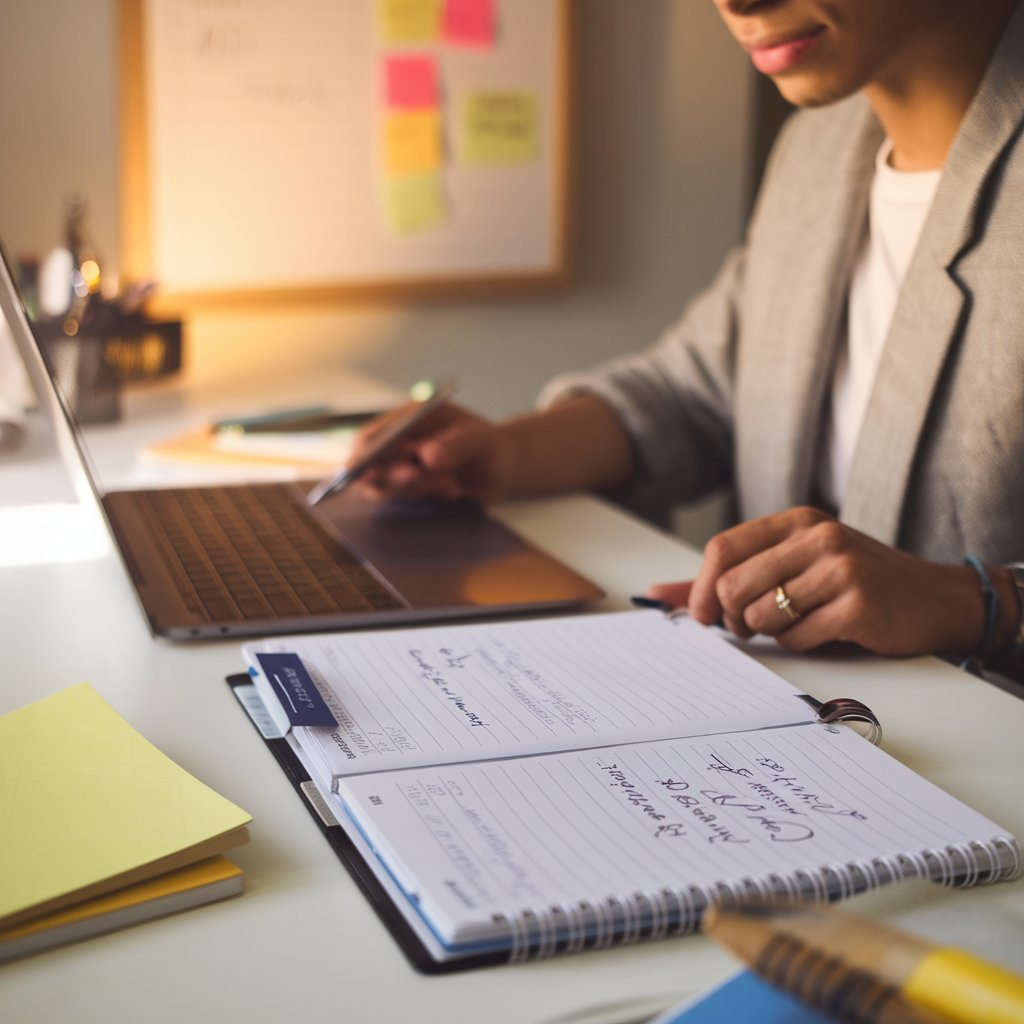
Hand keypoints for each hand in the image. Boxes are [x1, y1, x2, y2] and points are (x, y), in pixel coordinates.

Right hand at [350, 403, 515, 502]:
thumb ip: (456, 446)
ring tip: (452, 483)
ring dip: (418, 486)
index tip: (367, 471)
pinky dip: (430, 494)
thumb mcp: (480, 440)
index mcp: (409, 417)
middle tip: (417, 475)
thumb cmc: (490, 445)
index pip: (374, 435)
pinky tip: (454, 488)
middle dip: (391, 475)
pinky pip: (408, 497)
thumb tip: (426, 457)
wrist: (501, 469)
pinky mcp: (412, 488)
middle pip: (372, 464)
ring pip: (388, 485)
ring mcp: (404, 466)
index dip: (364, 454)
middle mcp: (400, 441)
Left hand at [646, 507, 996, 658]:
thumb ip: (732, 575)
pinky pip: (796, 637)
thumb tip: (656, 595)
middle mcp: (817, 536)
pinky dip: (799, 644)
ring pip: (761, 614)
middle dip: (731, 617)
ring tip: (793, 625)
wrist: (937, 599)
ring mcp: (840, 569)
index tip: (700, 614)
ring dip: (767, 632)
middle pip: (734, 584)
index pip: (723, 547)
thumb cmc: (855, 583)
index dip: (700, 587)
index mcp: (797, 521)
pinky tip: (823, 632)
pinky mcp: (857, 605)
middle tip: (748, 627)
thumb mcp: (797, 563)